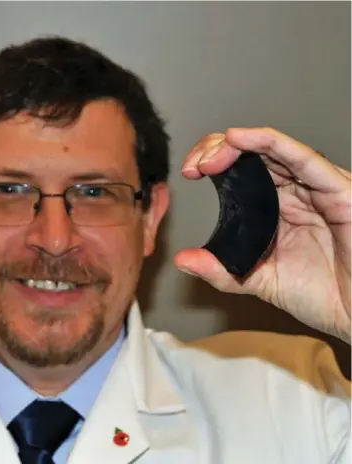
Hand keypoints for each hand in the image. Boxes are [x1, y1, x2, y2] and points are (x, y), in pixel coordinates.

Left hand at [176, 127, 350, 342]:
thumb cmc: (322, 295)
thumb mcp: (259, 280)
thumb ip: (221, 270)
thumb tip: (183, 260)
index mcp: (278, 207)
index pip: (242, 170)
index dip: (214, 162)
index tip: (189, 173)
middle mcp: (297, 192)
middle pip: (254, 155)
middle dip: (218, 152)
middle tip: (194, 165)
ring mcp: (318, 188)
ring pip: (275, 150)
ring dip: (238, 146)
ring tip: (209, 154)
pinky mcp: (339, 190)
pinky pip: (304, 160)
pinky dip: (272, 144)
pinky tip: (240, 139)